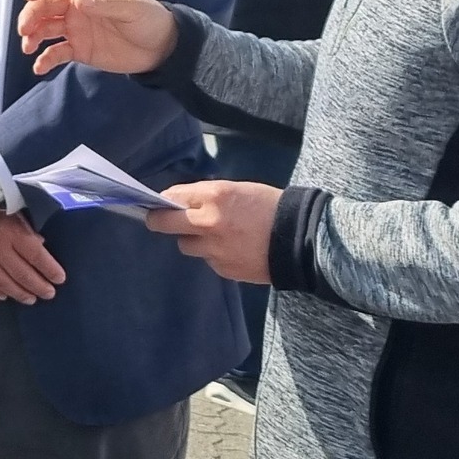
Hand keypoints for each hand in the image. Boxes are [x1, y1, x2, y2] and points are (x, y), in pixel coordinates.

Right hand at [0, 213, 64, 303]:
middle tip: (49, 294)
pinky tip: (3, 296)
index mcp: (13, 233)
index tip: (59, 278)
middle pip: (23, 274)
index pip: (37, 256)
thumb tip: (40, 243)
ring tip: (30, 299)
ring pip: (4, 283)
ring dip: (19, 293)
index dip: (50, 270)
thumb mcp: (10, 208)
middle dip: (39, 286)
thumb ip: (25, 227)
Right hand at [18, 0, 174, 75]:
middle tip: (24, 30)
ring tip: (28, 48)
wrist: (162, 49)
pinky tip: (39, 67)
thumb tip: (77, 1)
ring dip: (32, 36)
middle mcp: (78, 6)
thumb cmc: (150, 19)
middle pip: (46, 6)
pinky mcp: (79, 49)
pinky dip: (45, 59)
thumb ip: (104, 4)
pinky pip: (56, 53)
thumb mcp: (132, 7)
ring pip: (46, 28)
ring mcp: (77, 28)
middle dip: (31, 15)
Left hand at [146, 180, 282, 283]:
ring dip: (193, 240)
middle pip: (164, 225)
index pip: (171, 198)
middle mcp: (208, 223)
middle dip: (158, 222)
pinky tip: (233, 248)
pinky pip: (207, 260)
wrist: (301, 238)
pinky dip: (214, 254)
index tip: (158, 205)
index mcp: (214, 197)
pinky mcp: (223, 269)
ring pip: (186, 245)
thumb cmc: (270, 207)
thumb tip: (178, 203)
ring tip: (213, 235)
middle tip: (157, 221)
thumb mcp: (237, 190)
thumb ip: (206, 196)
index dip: (163, 202)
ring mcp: (214, 249)